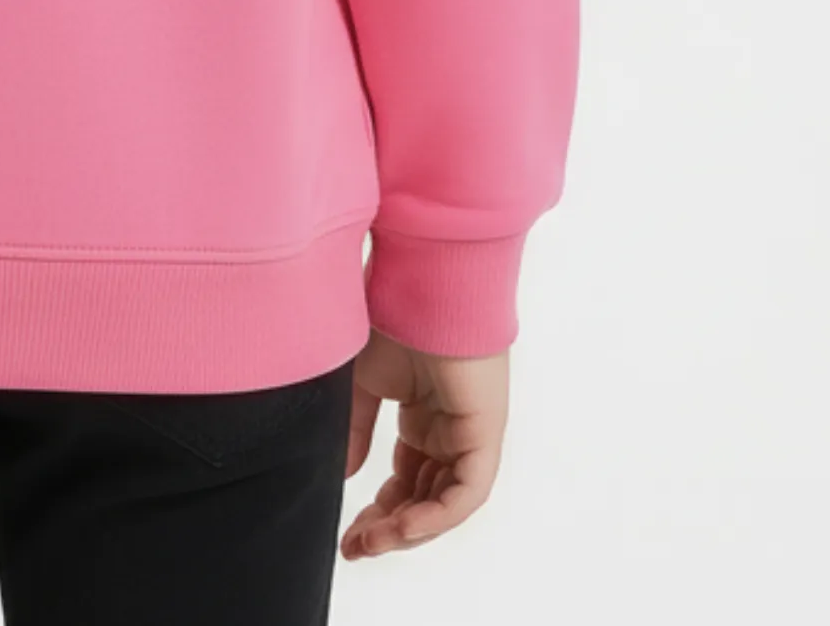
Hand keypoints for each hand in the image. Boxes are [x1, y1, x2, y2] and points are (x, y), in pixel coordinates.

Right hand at [339, 328, 507, 558]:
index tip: (348, 534)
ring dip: (408, 529)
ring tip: (370, 543)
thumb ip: (355, 430)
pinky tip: (402, 527)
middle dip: (388, 529)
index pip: (406, 480)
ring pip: (444, 503)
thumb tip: (345, 477)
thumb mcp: (361, 381)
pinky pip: (466, 492)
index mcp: (424, 416)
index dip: (378, 511)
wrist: (421, 281)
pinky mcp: (484, 432)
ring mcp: (470, 433)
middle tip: (354, 548)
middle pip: (424, 498)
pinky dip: (436, 515)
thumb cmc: (391, 314)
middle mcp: (450, 430)